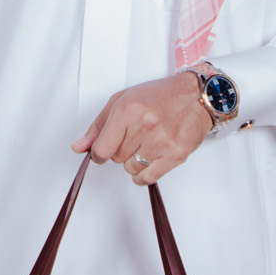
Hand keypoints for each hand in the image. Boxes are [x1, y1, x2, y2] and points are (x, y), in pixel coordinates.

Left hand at [72, 71, 210, 185]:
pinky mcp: (175, 155)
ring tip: (146, 144)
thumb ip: (98, 126)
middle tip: (135, 136)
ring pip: (131, 169)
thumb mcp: (122, 101)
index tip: (102, 152)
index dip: (98, 154)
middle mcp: (144, 125)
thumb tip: (79, 148)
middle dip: (121, 150)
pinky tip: (148, 161)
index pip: (101, 148)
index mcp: (128, 110)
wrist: (196, 96)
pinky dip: (143, 175)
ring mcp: (161, 142)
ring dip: (134, 161)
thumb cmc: (160, 96)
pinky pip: (148, 178)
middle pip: (116, 158)